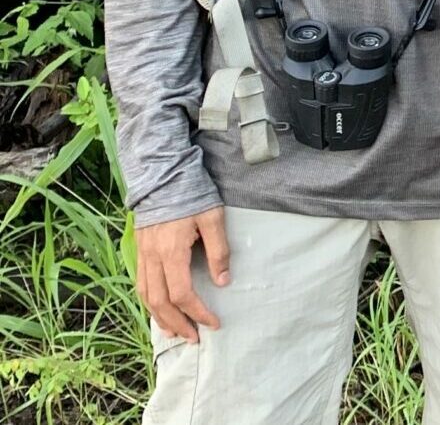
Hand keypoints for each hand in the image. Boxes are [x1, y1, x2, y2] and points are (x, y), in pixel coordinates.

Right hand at [135, 206, 228, 342]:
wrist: (163, 176)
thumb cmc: (192, 195)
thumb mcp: (213, 218)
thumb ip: (218, 251)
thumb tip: (223, 282)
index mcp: (171, 252)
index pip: (182, 294)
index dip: (198, 312)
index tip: (214, 323)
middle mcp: (152, 259)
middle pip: (160, 302)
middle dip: (178, 323)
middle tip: (194, 338)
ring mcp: (142, 256)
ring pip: (146, 297)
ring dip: (161, 318)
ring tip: (176, 332)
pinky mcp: (140, 251)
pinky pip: (141, 285)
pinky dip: (150, 303)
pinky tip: (159, 310)